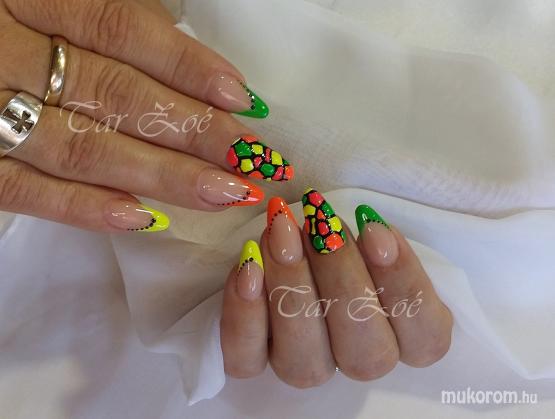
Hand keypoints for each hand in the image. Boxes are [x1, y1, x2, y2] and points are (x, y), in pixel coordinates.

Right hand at [0, 0, 291, 232]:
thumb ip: (96, 9)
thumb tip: (177, 41)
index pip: (117, 28)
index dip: (184, 65)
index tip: (242, 98)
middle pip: (113, 96)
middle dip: (191, 130)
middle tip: (249, 158)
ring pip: (81, 149)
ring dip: (160, 176)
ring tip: (222, 193)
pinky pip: (21, 192)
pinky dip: (81, 208)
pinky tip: (140, 220)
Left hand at [221, 192, 452, 386]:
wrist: (289, 250)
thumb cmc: (340, 241)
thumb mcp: (367, 236)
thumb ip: (377, 240)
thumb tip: (368, 227)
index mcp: (402, 337)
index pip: (426, 335)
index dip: (404, 283)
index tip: (374, 227)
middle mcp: (355, 360)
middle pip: (364, 351)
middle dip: (340, 278)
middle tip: (320, 221)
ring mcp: (304, 367)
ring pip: (303, 361)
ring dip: (292, 289)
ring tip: (282, 230)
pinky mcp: (254, 363)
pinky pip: (245, 359)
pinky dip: (244, 314)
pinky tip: (248, 267)